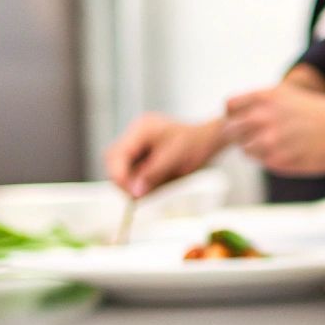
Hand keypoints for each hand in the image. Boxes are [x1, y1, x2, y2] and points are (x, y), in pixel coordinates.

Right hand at [105, 114, 225, 197]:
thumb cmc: (197, 144)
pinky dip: (141, 180)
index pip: (115, 155)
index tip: (132, 194)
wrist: (211, 139)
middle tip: (140, 195)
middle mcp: (135, 134)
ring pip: (122, 168)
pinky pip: (133, 171)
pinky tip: (158, 180)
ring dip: (133, 182)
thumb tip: (134, 193)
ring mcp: (138, 143)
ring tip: (155, 185)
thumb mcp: (175, 159)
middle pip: (114, 161)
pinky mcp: (143, 153)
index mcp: (141, 129)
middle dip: (124, 180)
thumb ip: (153, 174)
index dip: (120, 177)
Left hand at [223, 85, 324, 175]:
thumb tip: (238, 116)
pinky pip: (263, 162)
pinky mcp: (276, 160)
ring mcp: (268, 140)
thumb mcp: (289, 95)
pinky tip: (292, 152)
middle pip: (231, 130)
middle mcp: (262, 116)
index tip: (244, 120)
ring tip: (280, 144)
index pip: (230, 107)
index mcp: (265, 96)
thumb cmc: (321, 114)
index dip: (235, 115)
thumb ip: (262, 104)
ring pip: (245, 149)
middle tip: (259, 136)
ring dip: (257, 149)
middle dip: (241, 134)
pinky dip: (273, 160)